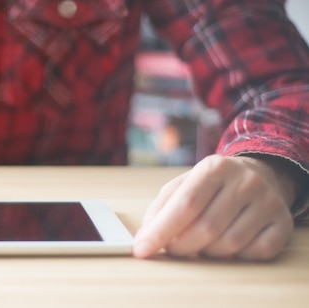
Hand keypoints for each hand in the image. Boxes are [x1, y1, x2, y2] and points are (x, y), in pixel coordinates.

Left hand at [133, 155, 295, 260]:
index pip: (185, 204)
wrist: (258, 175)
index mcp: (214, 167)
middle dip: (181, 246)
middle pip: (206, 228)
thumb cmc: (211, 185)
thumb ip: (161, 208)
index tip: (141, 249)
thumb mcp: (183, 184)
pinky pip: (255, 253)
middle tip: (171, 249)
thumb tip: (144, 237)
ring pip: (230, 245)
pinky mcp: (283, 223)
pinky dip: (236, 257)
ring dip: (207, 252)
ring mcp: (268, 202)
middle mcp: (245, 181)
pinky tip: (227, 245)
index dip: (161, 231)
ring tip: (200, 243)